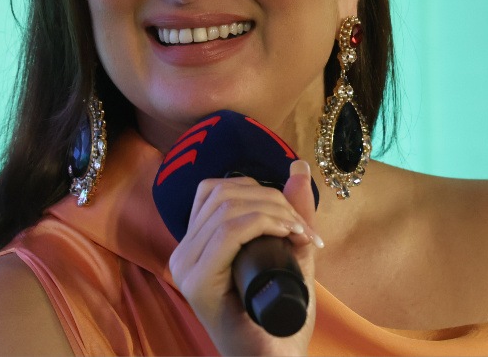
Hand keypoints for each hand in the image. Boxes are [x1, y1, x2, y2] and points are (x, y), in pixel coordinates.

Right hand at [168, 160, 322, 355]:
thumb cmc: (278, 320)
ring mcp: (185, 267)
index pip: (216, 191)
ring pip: (228, 207)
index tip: (297, 219)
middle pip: (223, 193)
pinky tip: (287, 235)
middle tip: (305, 230)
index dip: (260, 191)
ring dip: (275, 211)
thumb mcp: (290, 257)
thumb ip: (291, 216)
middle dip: (273, 200)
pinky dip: (265, 223)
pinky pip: (228, 231)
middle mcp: (182, 253)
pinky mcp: (196, 282)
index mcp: (195, 246)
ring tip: (301, 235)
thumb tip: (298, 169)